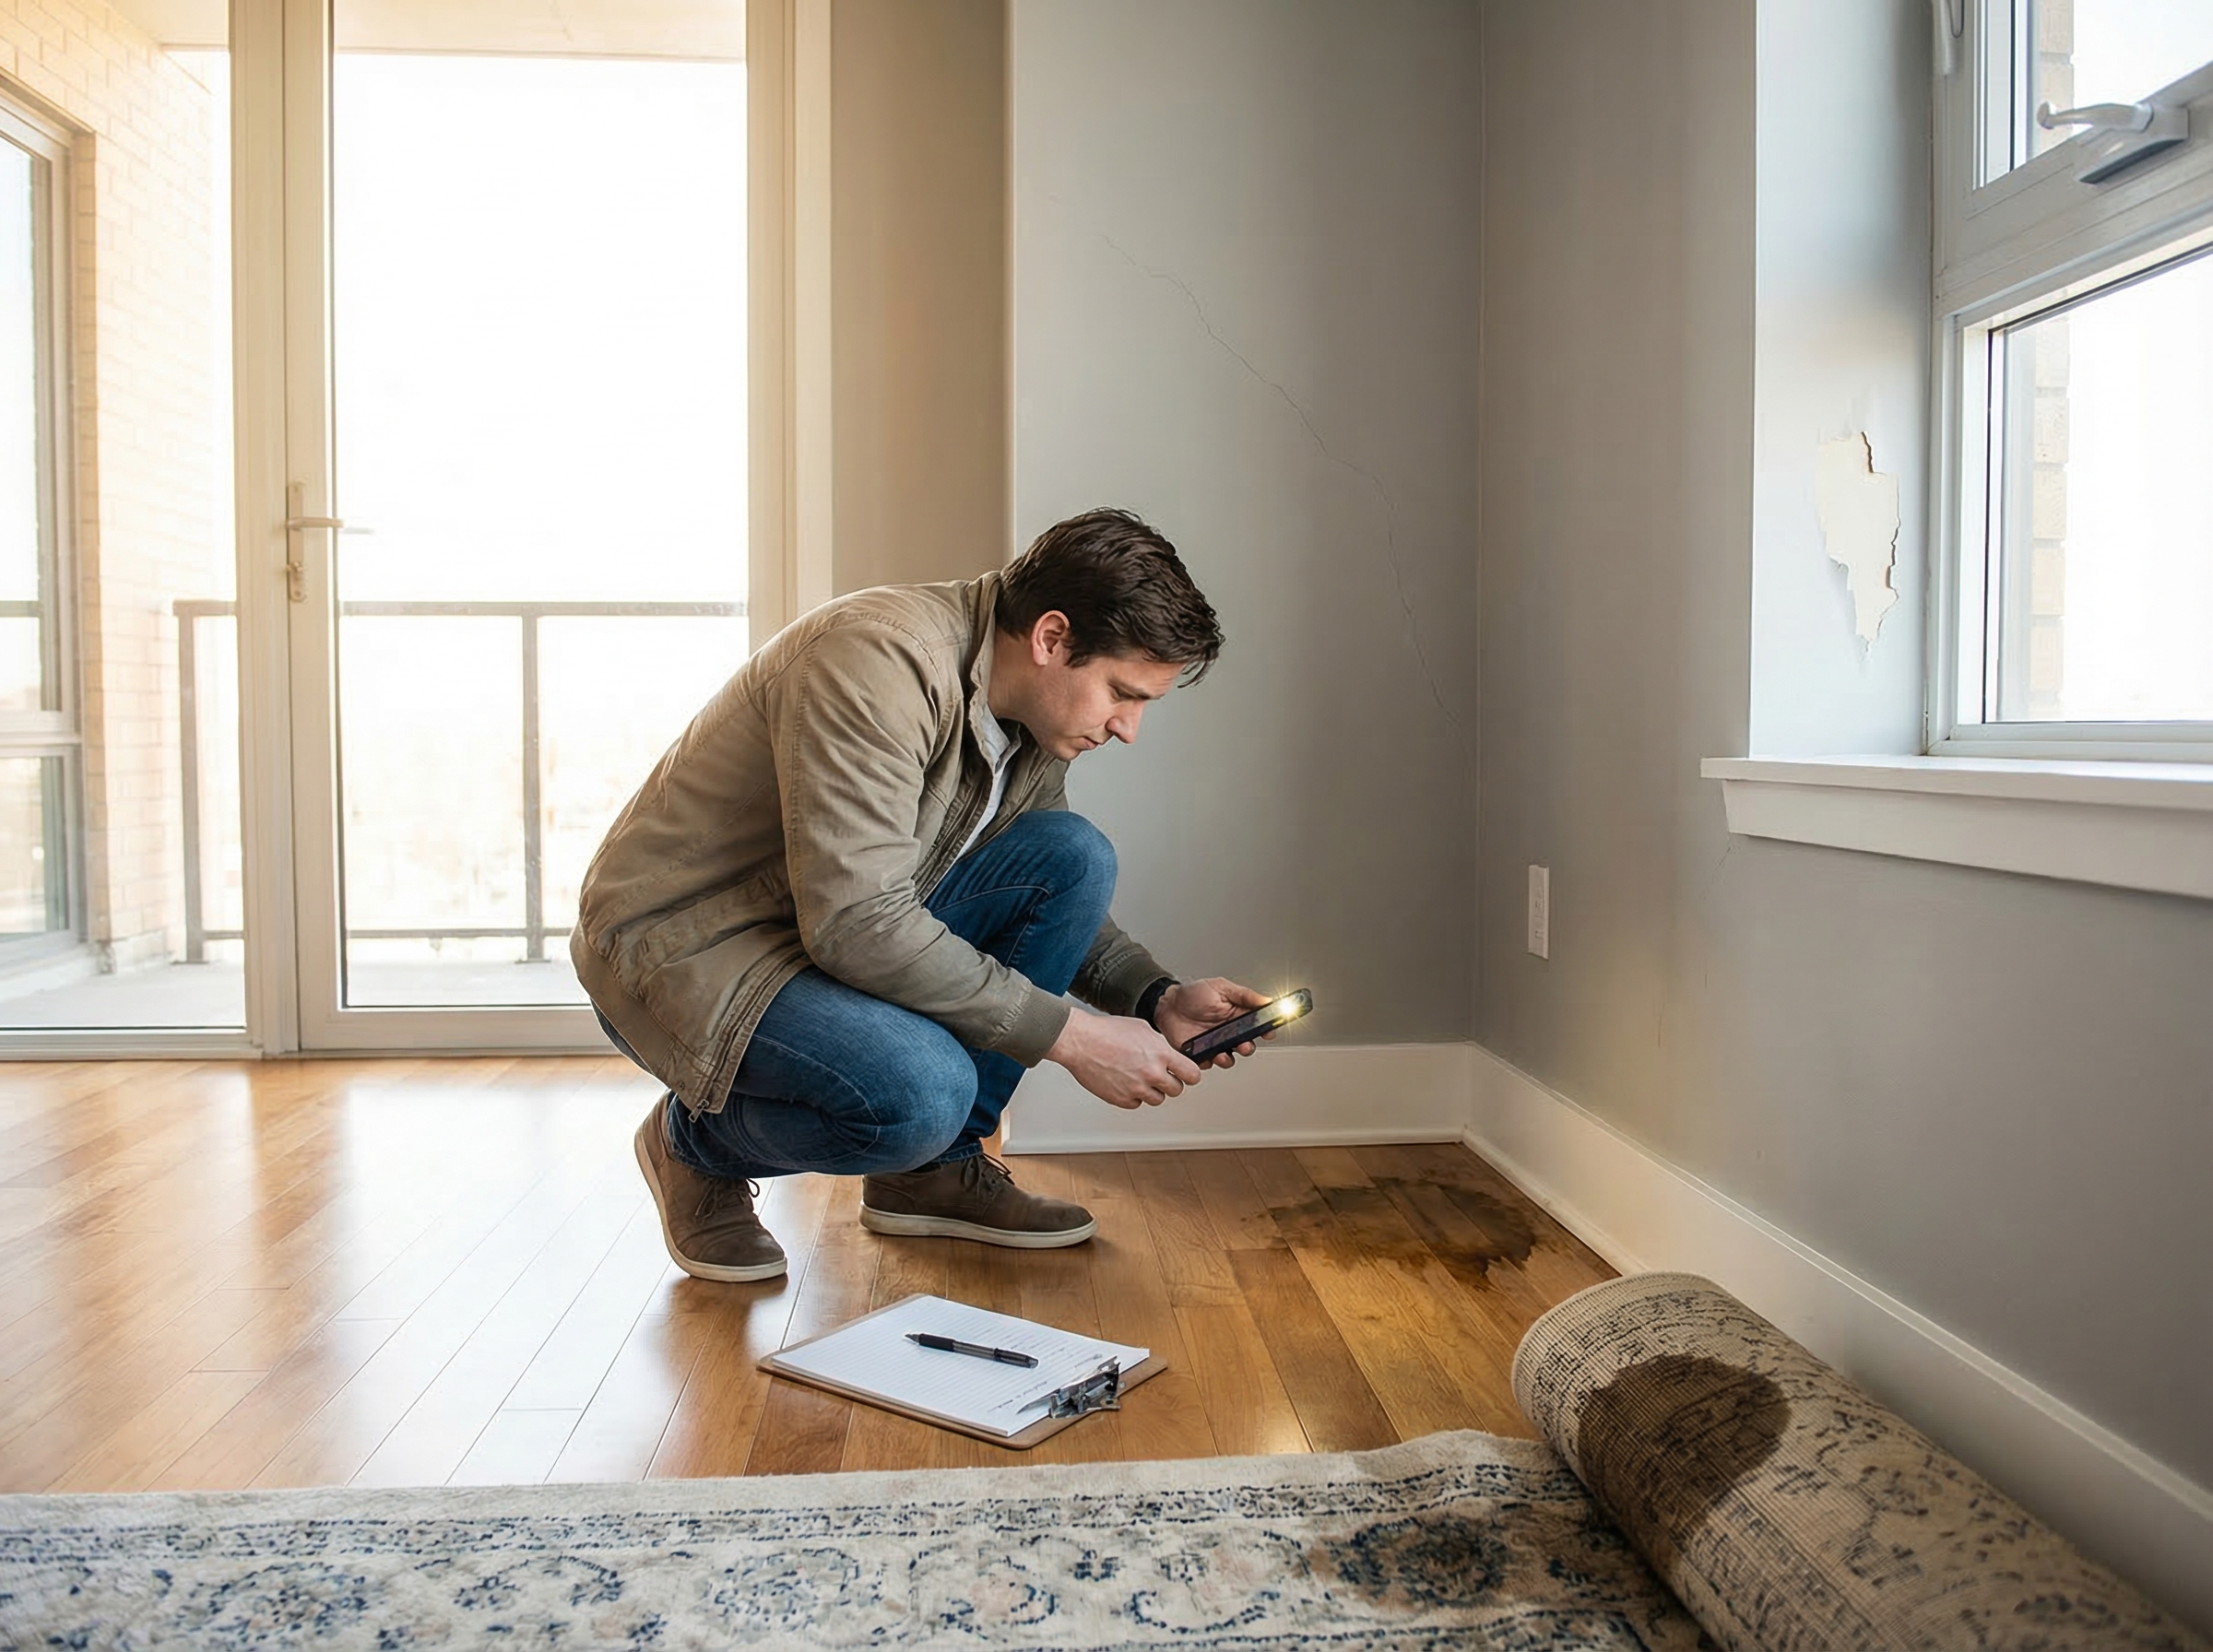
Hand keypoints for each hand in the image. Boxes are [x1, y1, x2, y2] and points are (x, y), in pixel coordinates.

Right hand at [1046, 1008, 1204, 1110]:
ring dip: (1151, 1091)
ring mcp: (1137, 1088)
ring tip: (1138, 1077)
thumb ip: (1159, 1044)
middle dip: (1169, 1083)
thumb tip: (1168, 1053)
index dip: (1189, 1075)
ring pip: (1157, 1099)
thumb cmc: (1106, 1032)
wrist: (1081, 1041)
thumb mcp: (1142, 1028)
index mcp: (1161, 1054)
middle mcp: (1152, 1073)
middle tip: (1159, 1075)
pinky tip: (1125, 1082)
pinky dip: (1133, 1096)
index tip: (1186, 1075)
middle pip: (1176, 1090)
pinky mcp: (1121, 1099)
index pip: (1191, 1074)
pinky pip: (1136, 1104)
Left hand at [1154, 978, 1274, 1069]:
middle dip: (1247, 1048)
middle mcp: (1228, 1032)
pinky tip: (1205, 1055)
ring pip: (1229, 1058)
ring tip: (1222, 1054)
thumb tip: (1267, 1000)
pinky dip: (1207, 1062)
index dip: (1266, 1031)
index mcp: (1237, 1016)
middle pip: (1246, 1045)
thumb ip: (1245, 995)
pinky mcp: (1200, 1053)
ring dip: (1228, 1059)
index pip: (1257, 1026)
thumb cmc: (1193, 993)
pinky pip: (1208, 1063)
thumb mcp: (1221, 988)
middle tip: (1244, 1045)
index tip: (1268, 1032)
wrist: (1167, 1004)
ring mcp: (1215, 1044)